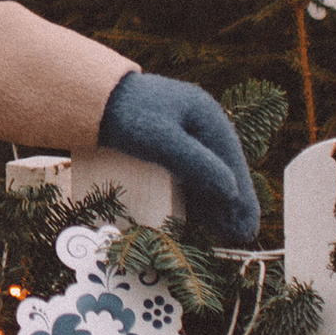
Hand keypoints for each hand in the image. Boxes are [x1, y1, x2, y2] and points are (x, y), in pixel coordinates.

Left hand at [97, 70, 259, 246]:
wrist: (88, 99)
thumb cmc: (124, 115)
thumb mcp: (160, 141)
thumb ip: (195, 164)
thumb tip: (231, 191)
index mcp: (207, 116)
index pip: (231, 163)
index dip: (242, 197)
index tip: (247, 225)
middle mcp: (200, 123)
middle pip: (222, 170)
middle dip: (232, 204)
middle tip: (240, 236)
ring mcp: (184, 132)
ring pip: (206, 174)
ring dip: (216, 203)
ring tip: (223, 233)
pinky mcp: (165, 142)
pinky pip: (189, 172)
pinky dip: (197, 194)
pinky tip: (198, 215)